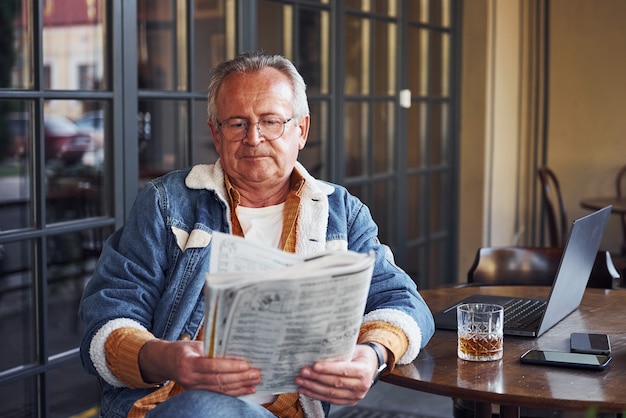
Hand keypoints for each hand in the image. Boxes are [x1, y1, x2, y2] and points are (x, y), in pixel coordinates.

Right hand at [139, 338, 260, 395]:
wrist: (163, 361)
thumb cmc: (182, 349)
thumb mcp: (195, 344)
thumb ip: (213, 348)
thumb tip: (236, 349)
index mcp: (188, 362)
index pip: (212, 366)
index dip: (230, 366)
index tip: (246, 364)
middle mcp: (189, 378)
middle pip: (218, 380)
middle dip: (240, 378)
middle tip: (256, 374)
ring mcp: (192, 388)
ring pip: (219, 390)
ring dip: (239, 387)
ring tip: (254, 382)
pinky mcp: (197, 392)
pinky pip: (217, 393)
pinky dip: (232, 392)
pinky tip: (245, 389)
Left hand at [294, 344, 379, 404]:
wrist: (371, 364)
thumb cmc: (360, 355)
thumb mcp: (353, 349)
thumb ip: (338, 352)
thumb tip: (317, 351)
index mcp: (364, 370)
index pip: (343, 370)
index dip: (328, 369)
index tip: (314, 366)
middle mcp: (362, 385)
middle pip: (335, 383)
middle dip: (316, 378)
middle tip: (302, 372)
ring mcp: (356, 395)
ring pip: (331, 393)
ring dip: (313, 388)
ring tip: (300, 381)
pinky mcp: (349, 401)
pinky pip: (331, 400)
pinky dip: (316, 395)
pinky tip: (306, 390)